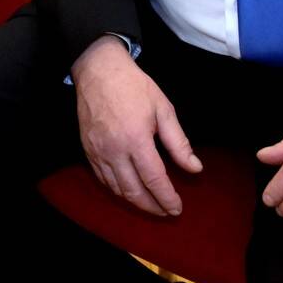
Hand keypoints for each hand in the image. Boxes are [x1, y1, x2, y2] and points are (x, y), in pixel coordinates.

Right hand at [71, 37, 202, 215]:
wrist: (99, 71)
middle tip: (167, 211)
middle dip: (153, 206)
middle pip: (134, 191)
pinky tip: (129, 191)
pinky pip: (103, 179)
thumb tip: (195, 168)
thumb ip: (179, 143)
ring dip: (136, 202)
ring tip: (151, 205)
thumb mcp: (163, 109)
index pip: (154, 180)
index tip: (177, 208)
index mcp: (136, 139)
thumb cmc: (134, 87)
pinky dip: (118, 191)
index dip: (167, 198)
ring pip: (117, 189)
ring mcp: (98, 152)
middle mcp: (115, 150)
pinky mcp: (88, 150)